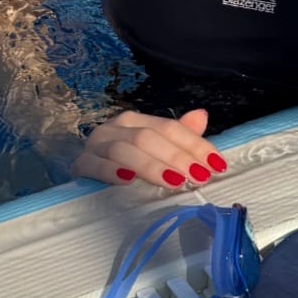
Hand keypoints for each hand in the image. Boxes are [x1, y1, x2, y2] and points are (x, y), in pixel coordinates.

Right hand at [71, 106, 227, 190]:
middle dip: (178, 158)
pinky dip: (111, 172)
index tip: (217, 165)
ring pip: (126, 150)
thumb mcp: (154, 149)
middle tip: (199, 177)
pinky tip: (128, 181)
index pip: (170, 128)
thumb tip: (202, 116)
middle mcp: (116, 127)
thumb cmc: (125, 163)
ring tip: (175, 182)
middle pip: (149, 138)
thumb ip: (179, 136)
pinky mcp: (80, 164)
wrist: (85, 174)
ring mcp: (96, 145)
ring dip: (152, 166)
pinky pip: (94, 165)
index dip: (196, 145)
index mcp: (136, 121)